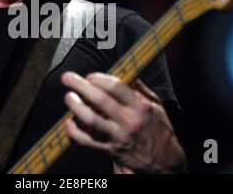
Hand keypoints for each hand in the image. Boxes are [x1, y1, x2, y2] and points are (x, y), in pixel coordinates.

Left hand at [61, 71, 185, 173]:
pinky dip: (74, 132)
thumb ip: (139, 88)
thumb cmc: (159, 129)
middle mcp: (129, 121)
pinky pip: (87, 141)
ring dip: (76, 106)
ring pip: (91, 119)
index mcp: (140, 106)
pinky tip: (69, 123)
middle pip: (100, 99)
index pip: (115, 87)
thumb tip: (125, 72)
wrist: (165, 160)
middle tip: (68, 78)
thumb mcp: (156, 105)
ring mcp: (118, 137)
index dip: (98, 78)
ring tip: (69, 97)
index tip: (89, 76)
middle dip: (80, 86)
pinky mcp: (110, 150)